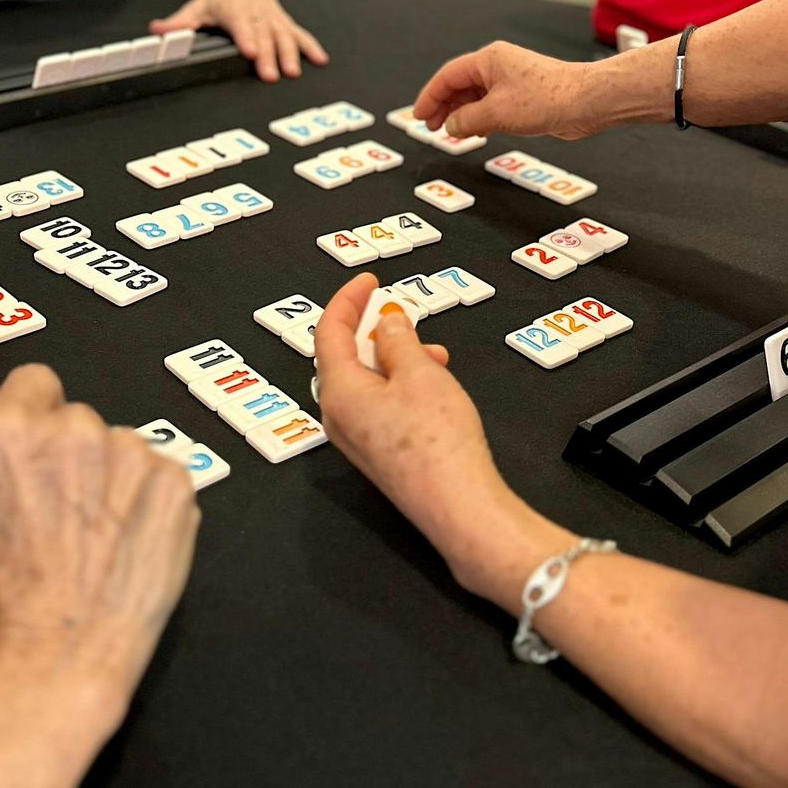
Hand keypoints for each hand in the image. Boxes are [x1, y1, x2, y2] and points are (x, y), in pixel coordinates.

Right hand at [0, 365, 199, 717]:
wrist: (69, 641)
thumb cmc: (17, 585)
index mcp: (17, 431)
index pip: (36, 380)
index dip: (35, 418)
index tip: (40, 454)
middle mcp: (77, 433)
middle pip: (81, 417)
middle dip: (75, 454)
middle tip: (64, 509)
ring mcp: (131, 456)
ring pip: (123, 445)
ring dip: (115, 476)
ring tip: (96, 530)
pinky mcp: (174, 481)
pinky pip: (160, 472)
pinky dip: (149, 498)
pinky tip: (126, 534)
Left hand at [150, 0, 327, 82]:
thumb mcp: (196, 8)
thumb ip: (178, 24)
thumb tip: (155, 31)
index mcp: (234, 10)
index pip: (240, 26)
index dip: (246, 38)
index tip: (250, 51)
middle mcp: (257, 14)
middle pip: (264, 36)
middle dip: (269, 55)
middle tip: (272, 74)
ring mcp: (273, 18)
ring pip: (284, 36)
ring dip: (291, 54)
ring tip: (293, 72)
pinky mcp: (285, 22)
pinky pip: (300, 34)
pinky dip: (311, 47)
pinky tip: (320, 60)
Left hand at [315, 276, 525, 581]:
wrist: (458, 506)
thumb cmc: (438, 445)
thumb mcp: (419, 373)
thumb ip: (398, 340)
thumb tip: (386, 322)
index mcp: (338, 392)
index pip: (329, 332)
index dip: (348, 300)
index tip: (368, 281)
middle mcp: (338, 417)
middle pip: (344, 357)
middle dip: (377, 331)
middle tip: (403, 313)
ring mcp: (357, 439)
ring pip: (366, 382)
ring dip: (396, 359)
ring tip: (434, 355)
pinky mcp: (378, 453)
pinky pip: (379, 405)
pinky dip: (400, 384)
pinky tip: (432, 384)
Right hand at [413, 40, 596, 141]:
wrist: (586, 102)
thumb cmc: (548, 99)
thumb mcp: (496, 113)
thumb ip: (466, 120)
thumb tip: (450, 126)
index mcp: (489, 60)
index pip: (448, 76)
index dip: (429, 97)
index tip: (418, 115)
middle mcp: (499, 66)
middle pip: (460, 85)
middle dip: (443, 107)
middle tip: (430, 127)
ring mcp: (511, 81)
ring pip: (475, 97)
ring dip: (461, 115)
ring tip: (451, 133)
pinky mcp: (523, 97)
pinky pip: (491, 106)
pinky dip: (479, 118)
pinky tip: (477, 132)